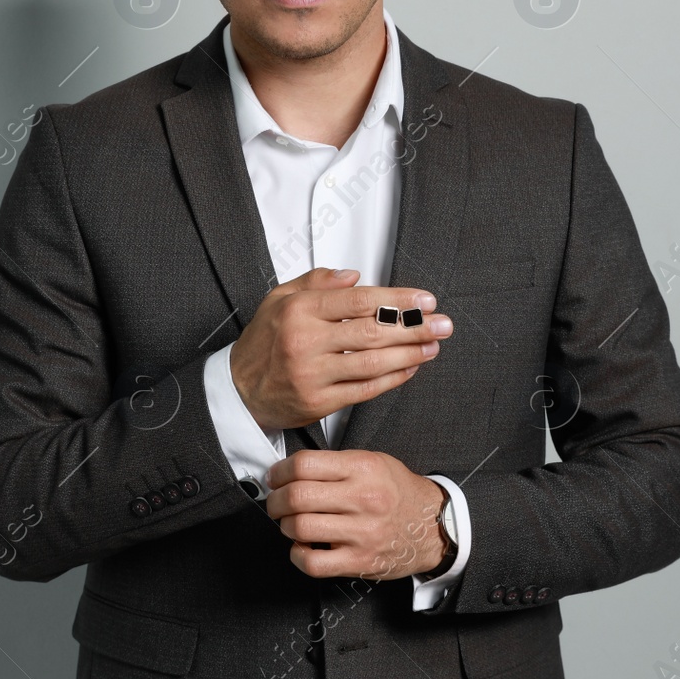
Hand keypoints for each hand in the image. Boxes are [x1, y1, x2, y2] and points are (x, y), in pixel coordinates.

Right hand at [230, 266, 452, 430]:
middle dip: (414, 327)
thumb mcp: (279, 298)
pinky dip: (392, 379)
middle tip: (442, 323)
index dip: (398, 300)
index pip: (359, 301)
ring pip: (372, 364)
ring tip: (433, 346)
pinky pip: (365, 390)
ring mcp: (313, 375)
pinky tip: (410, 369)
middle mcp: (306, 342)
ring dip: (409, 355)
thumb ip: (317, 282)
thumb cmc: (263, 342)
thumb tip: (355, 276)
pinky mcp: (319, 403)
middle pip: (372, 332)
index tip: (424, 299)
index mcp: (300, 310)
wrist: (237, 391)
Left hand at [266, 449, 449, 579]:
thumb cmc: (398, 492)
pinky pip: (313, 563)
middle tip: (276, 502)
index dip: (279, 472)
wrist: (432, 525)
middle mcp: (363, 498)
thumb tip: (289, 470)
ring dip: (285, 526)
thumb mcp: (373, 461)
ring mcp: (362, 532)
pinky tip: (302, 547)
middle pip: (297, 496)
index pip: (304, 465)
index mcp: (363, 468)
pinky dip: (297, 555)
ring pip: (300, 528)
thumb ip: (335, 463)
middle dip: (276, 500)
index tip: (275, 477)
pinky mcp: (360, 561)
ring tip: (291, 523)